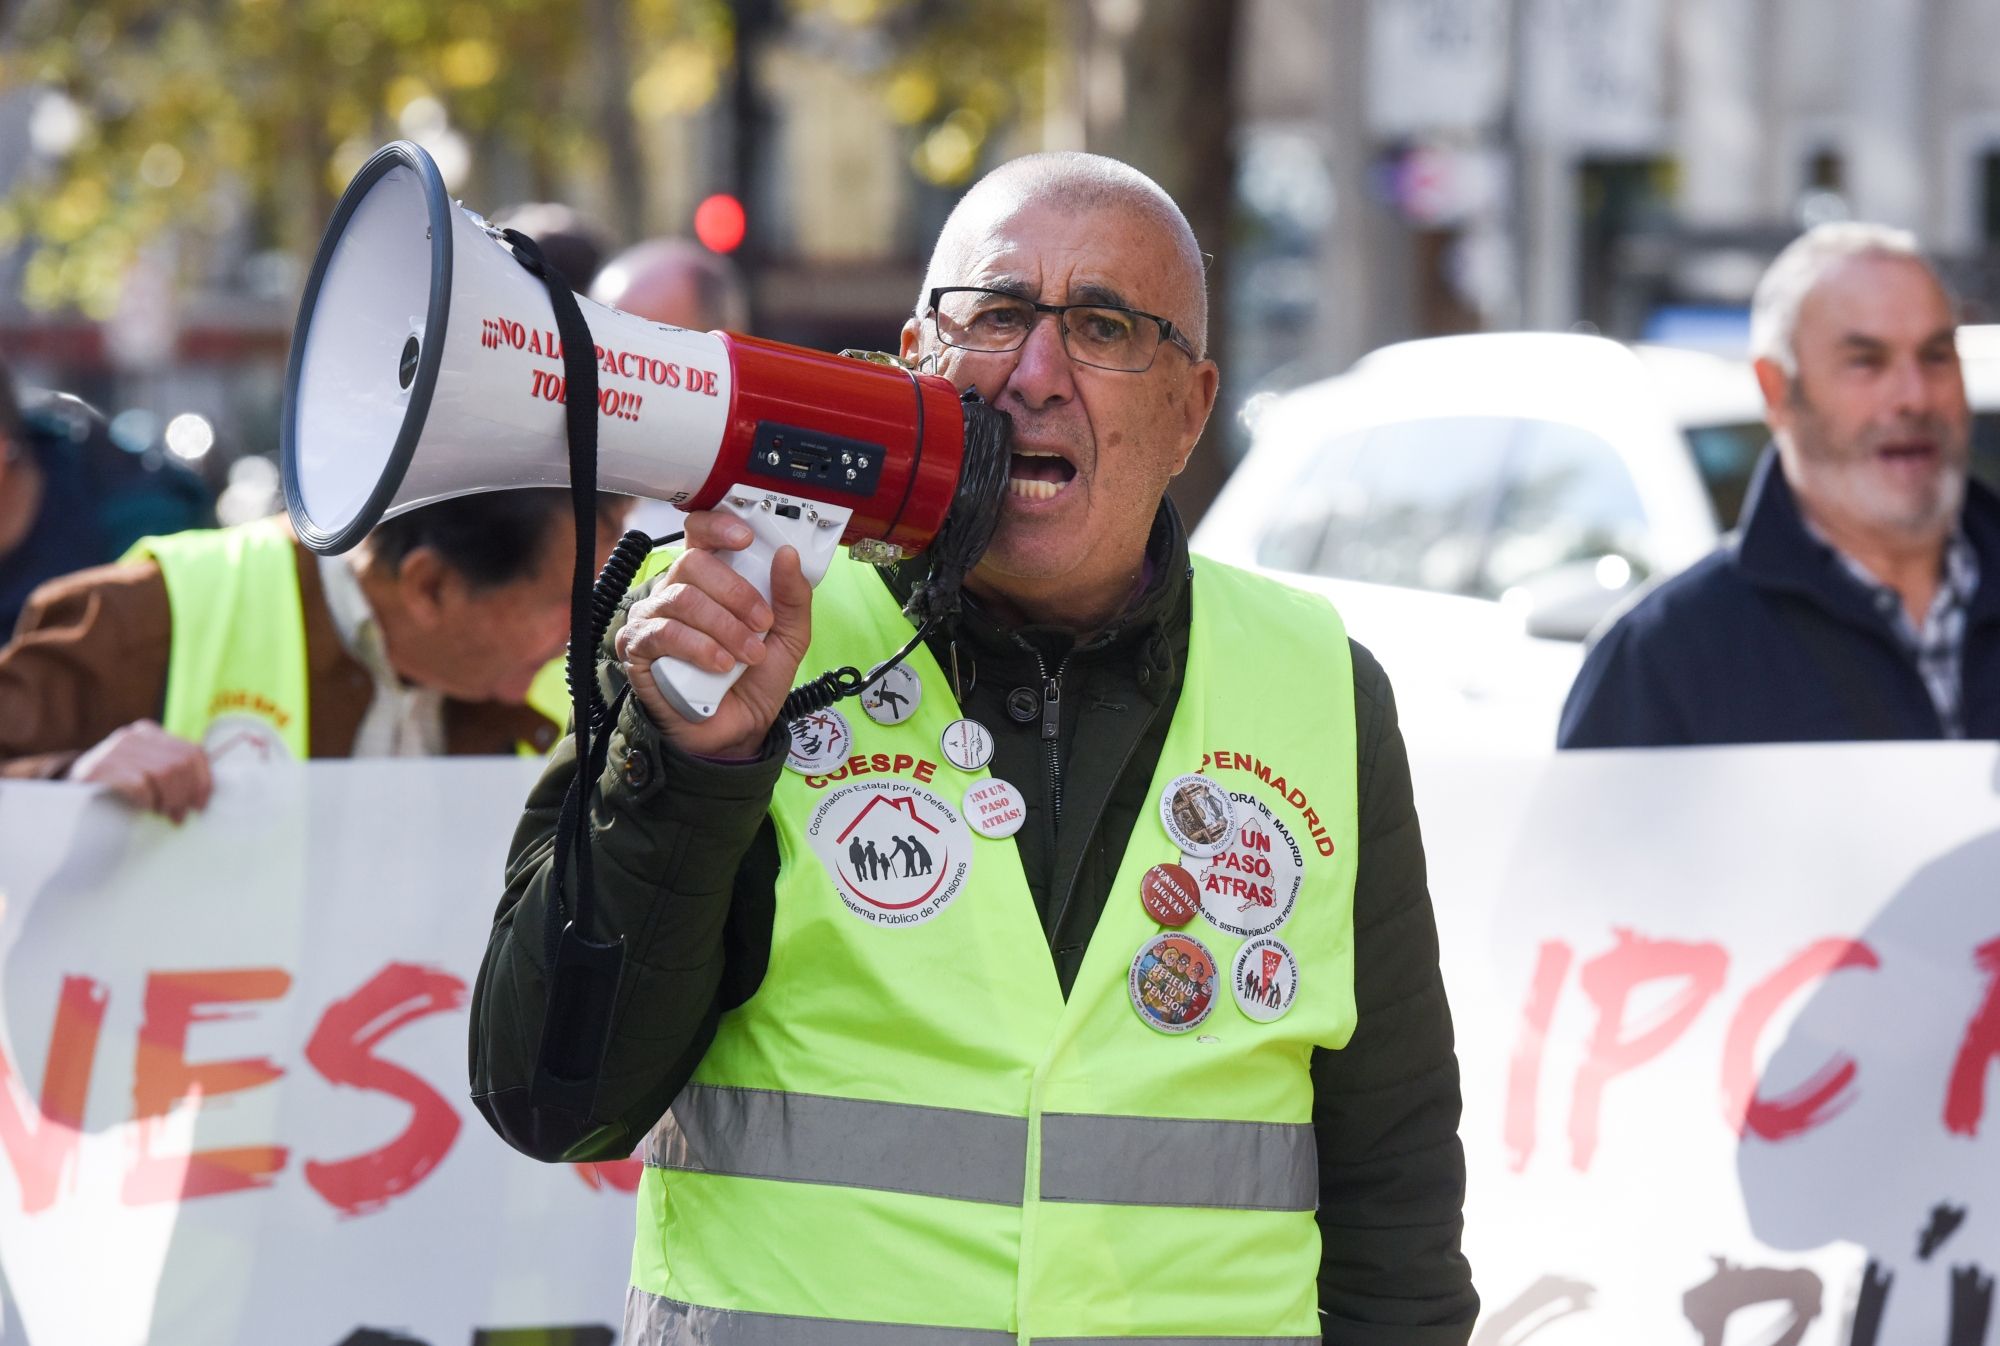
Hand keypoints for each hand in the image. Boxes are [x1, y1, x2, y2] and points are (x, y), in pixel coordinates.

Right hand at [69, 720, 213, 821]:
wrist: (68, 789)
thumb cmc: (115, 785)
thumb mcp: (146, 771)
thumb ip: (172, 772)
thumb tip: (201, 795)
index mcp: (149, 733)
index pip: (193, 751)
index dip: (203, 781)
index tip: (201, 804)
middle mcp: (133, 736)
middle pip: (180, 764)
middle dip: (185, 794)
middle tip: (179, 815)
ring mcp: (114, 750)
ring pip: (164, 773)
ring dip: (168, 799)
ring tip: (163, 813)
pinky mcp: (98, 768)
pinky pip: (140, 785)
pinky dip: (148, 800)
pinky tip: (144, 807)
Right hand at [615, 509, 813, 757]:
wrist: (737, 731)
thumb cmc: (754, 680)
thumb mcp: (789, 637)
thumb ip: (792, 598)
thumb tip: (787, 556)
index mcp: (709, 580)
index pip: (701, 533)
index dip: (719, 526)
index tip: (746, 538)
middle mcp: (675, 592)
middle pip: (694, 563)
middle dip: (736, 593)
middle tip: (762, 623)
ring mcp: (652, 619)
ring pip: (682, 599)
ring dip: (724, 627)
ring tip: (748, 655)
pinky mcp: (638, 649)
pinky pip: (664, 634)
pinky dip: (699, 647)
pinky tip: (720, 665)